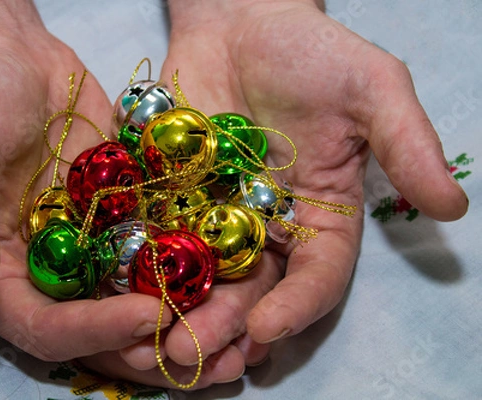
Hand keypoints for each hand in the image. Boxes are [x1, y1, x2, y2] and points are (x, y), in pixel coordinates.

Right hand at [0, 0, 246, 387]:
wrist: (11, 57)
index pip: (45, 327)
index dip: (96, 331)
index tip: (152, 315)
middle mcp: (48, 272)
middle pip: (101, 334)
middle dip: (154, 348)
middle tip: (215, 354)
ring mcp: (90, 248)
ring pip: (137, 301)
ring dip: (186, 322)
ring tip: (239, 336)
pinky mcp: (123, 219)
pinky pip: (158, 251)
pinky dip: (193, 268)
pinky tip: (237, 275)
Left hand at [160, 0, 467, 351]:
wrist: (240, 20)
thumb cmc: (311, 51)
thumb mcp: (372, 88)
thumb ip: (407, 144)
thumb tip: (452, 206)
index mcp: (321, 218)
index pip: (316, 277)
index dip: (296, 307)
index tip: (268, 327)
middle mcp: (268, 229)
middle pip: (250, 291)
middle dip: (223, 326)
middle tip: (190, 353)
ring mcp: (215, 217)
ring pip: (200, 279)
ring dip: (178, 313)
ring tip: (154, 345)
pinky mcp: (170, 198)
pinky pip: (154, 240)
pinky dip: (139, 270)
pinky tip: (118, 296)